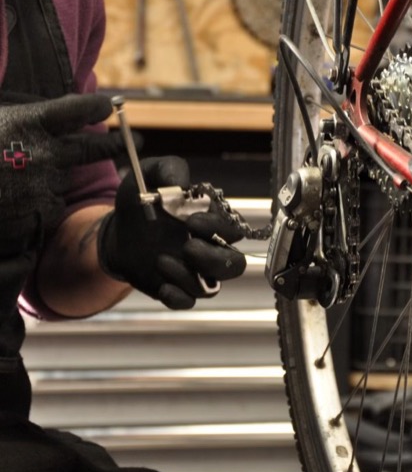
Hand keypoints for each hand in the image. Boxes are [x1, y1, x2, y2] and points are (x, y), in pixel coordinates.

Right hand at [0, 92, 123, 235]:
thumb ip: (18, 112)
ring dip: (50, 179)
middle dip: (115, 144)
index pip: (78, 109)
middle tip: (133, 141)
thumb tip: (42, 109)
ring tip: (16, 178)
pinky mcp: (40, 213)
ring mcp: (45, 185)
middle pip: (92, 147)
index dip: (96, 107)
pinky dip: (36, 204)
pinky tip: (12, 201)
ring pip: (63, 180)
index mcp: (30, 123)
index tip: (108, 106)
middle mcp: (45, 153)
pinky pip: (49, 207)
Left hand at [97, 156, 246, 308]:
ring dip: (189, 276)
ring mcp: (194, 272)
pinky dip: (178, 296)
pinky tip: (162, 286)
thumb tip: (181, 184)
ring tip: (161, 260)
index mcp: (211, 222)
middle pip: (235, 265)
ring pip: (213, 287)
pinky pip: (188, 302)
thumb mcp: (149, 175)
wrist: (115, 231)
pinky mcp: (176, 288)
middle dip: (214, 259)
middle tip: (187, 247)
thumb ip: (169, 170)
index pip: (233, 230)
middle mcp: (209, 249)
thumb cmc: (140, 202)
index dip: (219, 228)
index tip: (192, 220)